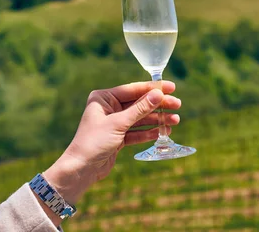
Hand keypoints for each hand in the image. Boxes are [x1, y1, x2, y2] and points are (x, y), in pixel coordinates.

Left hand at [38, 81, 180, 224]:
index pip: (133, 90)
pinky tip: (163, 131)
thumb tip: (158, 94)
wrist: (80, 170)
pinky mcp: (118, 137)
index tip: (171, 87)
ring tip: (175, 120)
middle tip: (177, 105)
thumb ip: (140, 109)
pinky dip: (149, 132)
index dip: (153, 88)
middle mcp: (109, 108)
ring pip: (140, 118)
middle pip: (139, 103)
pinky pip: (137, 131)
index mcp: (103, 98)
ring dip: (157, 120)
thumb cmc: (94, 142)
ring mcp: (114, 122)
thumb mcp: (118, 123)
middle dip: (158, 105)